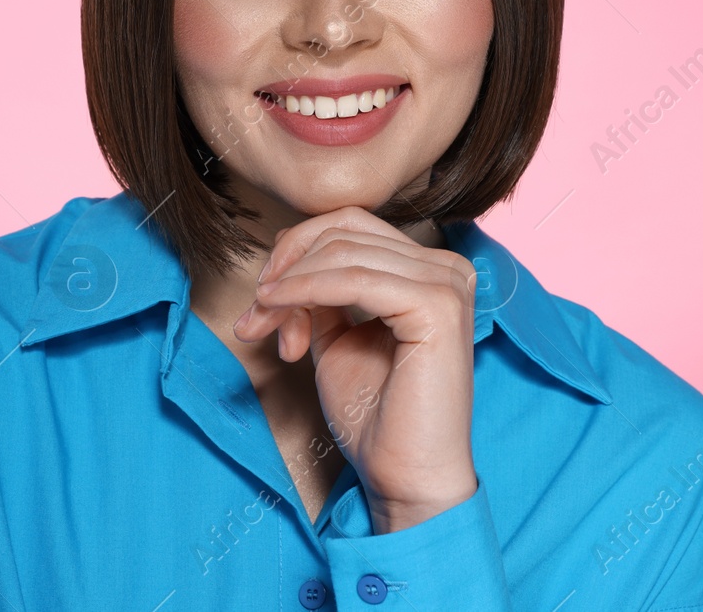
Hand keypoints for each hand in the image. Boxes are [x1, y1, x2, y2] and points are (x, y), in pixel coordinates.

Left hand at [233, 206, 479, 532]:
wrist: (404, 477)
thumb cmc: (376, 417)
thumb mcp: (338, 338)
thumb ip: (321, 294)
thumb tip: (286, 262)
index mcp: (430, 270)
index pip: (351, 226)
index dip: (295, 251)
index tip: (262, 298)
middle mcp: (447, 268)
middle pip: (343, 231)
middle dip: (285, 267)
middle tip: (255, 314)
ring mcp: (447, 284)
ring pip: (342, 251)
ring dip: (288, 285)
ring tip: (261, 324)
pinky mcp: (437, 306)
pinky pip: (352, 278)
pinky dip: (304, 289)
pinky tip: (276, 309)